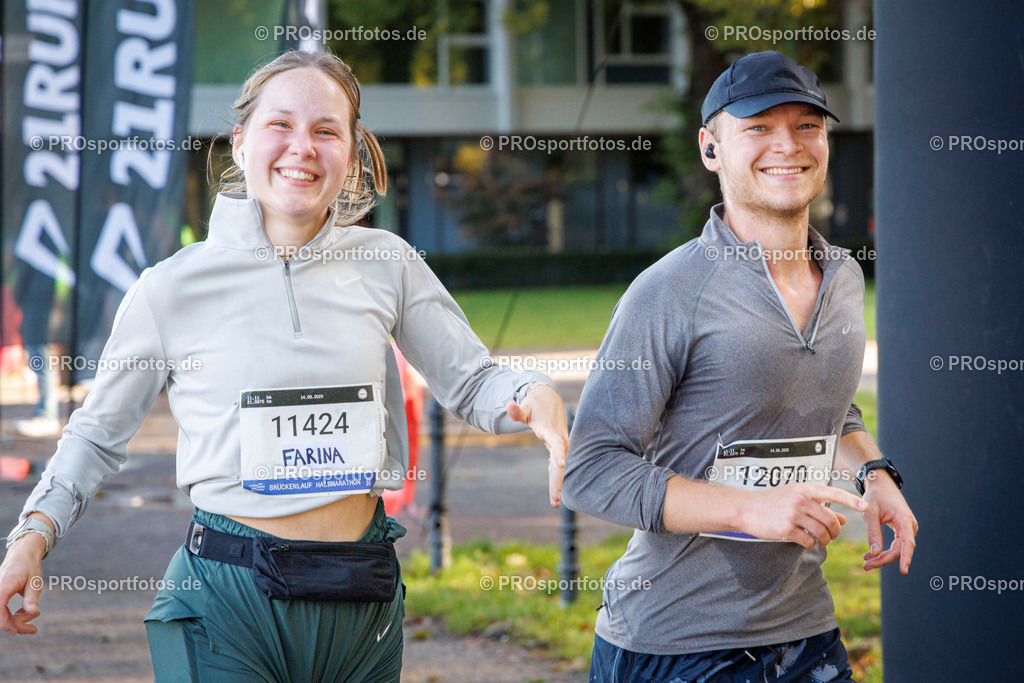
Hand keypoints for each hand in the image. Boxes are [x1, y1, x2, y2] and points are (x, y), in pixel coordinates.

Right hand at [0, 534, 46, 634]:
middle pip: (0, 617)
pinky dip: (11, 617)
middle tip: (34, 629)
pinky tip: (24, 614)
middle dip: (16, 625)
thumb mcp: (35, 582)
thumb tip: (34, 613)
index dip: (8, 624)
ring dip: (14, 622)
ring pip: (0, 616)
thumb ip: (32, 598)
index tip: (22, 631)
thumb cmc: (29, 567)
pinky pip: (0, 611)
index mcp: (4, 586)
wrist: (21, 555)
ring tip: (32, 619)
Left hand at [506, 384, 567, 506]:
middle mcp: (559, 439)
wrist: (550, 399)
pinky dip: (556, 478)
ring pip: (559, 467)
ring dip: (557, 483)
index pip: (556, 443)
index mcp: (550, 430)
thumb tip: (508, 406)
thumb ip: (517, 410)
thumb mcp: (525, 406)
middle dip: (557, 481)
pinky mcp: (559, 448)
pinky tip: (555, 494)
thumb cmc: (535, 404)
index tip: (561, 464)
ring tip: (554, 502)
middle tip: (555, 500)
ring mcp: (561, 445)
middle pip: (559, 462)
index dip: (558, 453)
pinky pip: (557, 465)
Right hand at [739, 484, 866, 547]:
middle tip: (832, 536)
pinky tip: (805, 541)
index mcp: (804, 489)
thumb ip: (820, 507)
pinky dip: (811, 544)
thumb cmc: (772, 503)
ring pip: (821, 532)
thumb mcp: (796, 499)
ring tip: (821, 542)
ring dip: (824, 540)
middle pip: (830, 519)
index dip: (850, 500)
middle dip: (835, 531)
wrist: (746, 508)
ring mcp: (793, 514)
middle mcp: (800, 500)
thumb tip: (843, 519)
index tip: (865, 506)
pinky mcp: (785, 529)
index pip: (833, 493)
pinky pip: (808, 541)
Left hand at [861, 475, 916, 573]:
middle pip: (900, 549)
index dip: (906, 557)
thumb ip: (873, 532)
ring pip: (898, 549)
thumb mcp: (870, 512)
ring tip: (866, 562)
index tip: (903, 571)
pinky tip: (871, 555)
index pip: (907, 542)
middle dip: (884, 559)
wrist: (880, 485)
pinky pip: (896, 545)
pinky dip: (884, 551)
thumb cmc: (875, 496)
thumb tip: (875, 553)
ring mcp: (907, 529)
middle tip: (866, 566)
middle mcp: (910, 525)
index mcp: (904, 519)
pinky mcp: (902, 530)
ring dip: (883, 557)